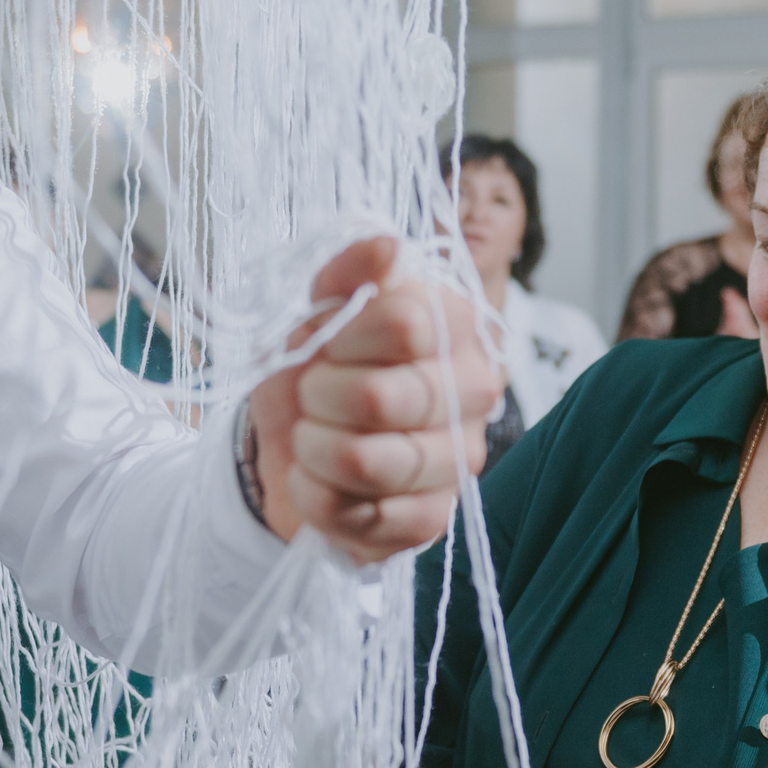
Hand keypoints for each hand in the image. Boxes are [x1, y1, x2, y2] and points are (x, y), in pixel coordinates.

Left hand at [248, 237, 502, 564]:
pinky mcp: (433, 520)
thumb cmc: (316, 372)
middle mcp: (474, 390)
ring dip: (312, 451)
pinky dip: (317, 499)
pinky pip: (362, 516)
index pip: (406, 322)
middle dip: (316, 398)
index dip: (345, 336)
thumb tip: (388, 247)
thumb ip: (347, 275)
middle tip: (310, 398)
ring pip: (367, 461)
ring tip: (310, 442)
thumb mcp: (315, 313)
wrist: (294, 448)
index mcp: (454, 325)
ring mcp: (458, 460)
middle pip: (379, 397)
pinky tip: (317, 483)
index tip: (325, 344)